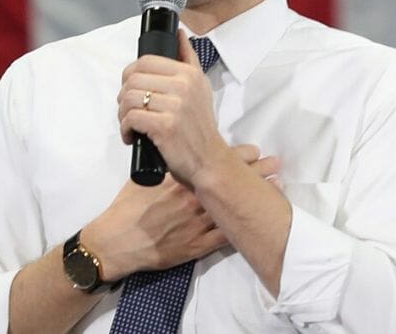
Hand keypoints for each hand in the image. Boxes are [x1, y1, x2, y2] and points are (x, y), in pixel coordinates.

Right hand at [83, 145, 279, 280]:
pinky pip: (226, 236)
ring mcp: (197, 224)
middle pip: (229, 183)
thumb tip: (173, 155)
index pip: (212, 164)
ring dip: (254, 196)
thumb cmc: (126, 209)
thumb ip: (162, 168)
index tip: (252, 149)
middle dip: (254, 172)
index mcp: (178, 182)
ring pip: (232, 207)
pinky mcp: (198, 246)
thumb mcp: (141, 179)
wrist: (119, 242)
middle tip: (275, 163)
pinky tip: (259, 220)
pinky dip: (244, 226)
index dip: (235, 156)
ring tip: (277, 186)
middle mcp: (192, 200)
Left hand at [117, 29, 232, 184]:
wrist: (209, 161)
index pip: (145, 61)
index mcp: (189, 74)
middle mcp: (183, 86)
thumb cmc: (200, 127)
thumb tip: (179, 32)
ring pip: (128, 98)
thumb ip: (189, 59)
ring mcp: (175, 106)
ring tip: (130, 124)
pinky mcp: (165, 126)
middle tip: (128, 111)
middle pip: (132, 79)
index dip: (130, 75)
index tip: (131, 90)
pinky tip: (132, 136)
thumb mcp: (201, 88)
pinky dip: (125, 129)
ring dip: (122, 114)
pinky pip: (130, 118)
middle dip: (123, 96)